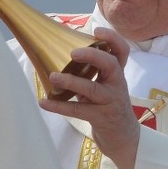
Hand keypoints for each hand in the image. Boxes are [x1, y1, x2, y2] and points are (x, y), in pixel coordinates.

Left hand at [39, 27, 138, 168]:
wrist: (124, 137)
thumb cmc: (108, 106)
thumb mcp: (104, 86)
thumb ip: (89, 73)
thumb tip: (58, 56)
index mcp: (117, 74)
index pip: (122, 51)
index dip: (112, 38)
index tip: (96, 31)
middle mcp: (117, 84)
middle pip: (111, 64)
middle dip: (92, 56)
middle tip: (73, 53)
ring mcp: (110, 101)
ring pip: (92, 88)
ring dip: (71, 81)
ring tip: (53, 76)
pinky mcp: (101, 118)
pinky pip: (78, 110)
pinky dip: (59, 106)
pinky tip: (44, 102)